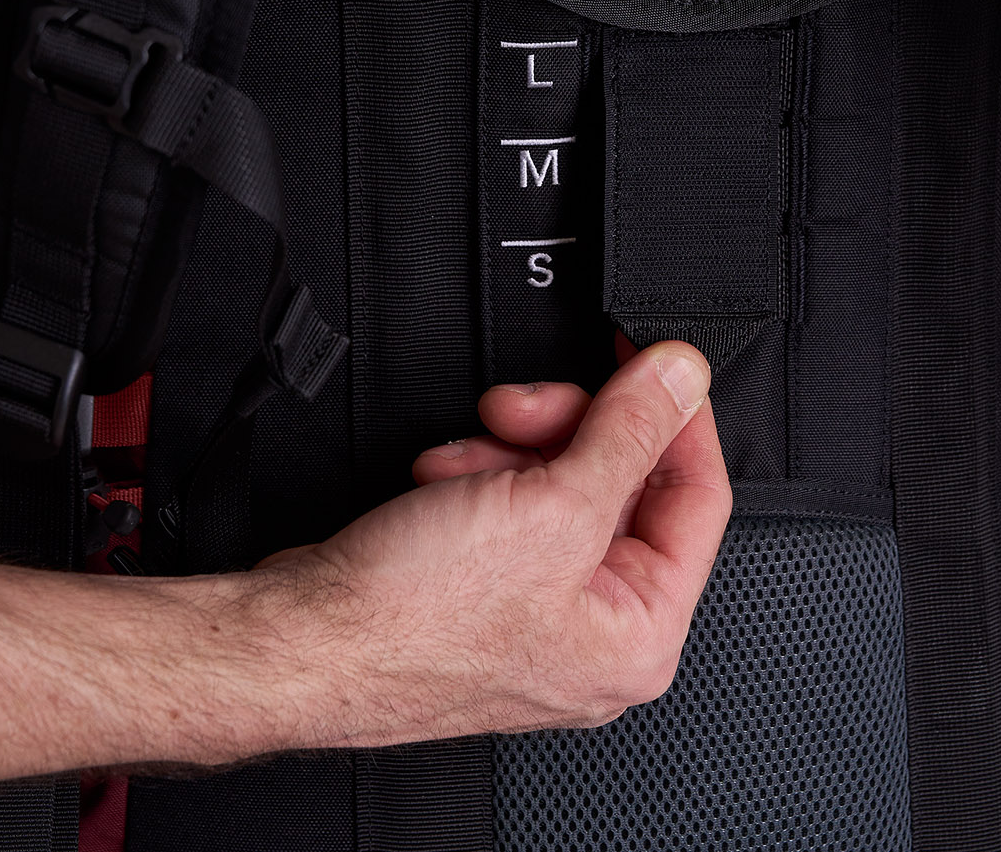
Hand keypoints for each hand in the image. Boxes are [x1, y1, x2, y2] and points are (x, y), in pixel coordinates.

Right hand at [0, 342, 727, 783]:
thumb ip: (628, 431)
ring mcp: (540, 607)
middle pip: (626, 480)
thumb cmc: (409, 620)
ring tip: (472, 450)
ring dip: (517, 444)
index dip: (675, 416)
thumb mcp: (550, 504)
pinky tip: (445, 476)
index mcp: (640, 633)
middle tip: (530, 404)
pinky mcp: (488, 582)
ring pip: (566, 478)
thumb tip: (681, 378)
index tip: (651, 361)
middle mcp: (597, 630)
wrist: (301, 638)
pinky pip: (517, 498)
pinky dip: (484, 471)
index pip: (699, 495)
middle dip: (571, 426)